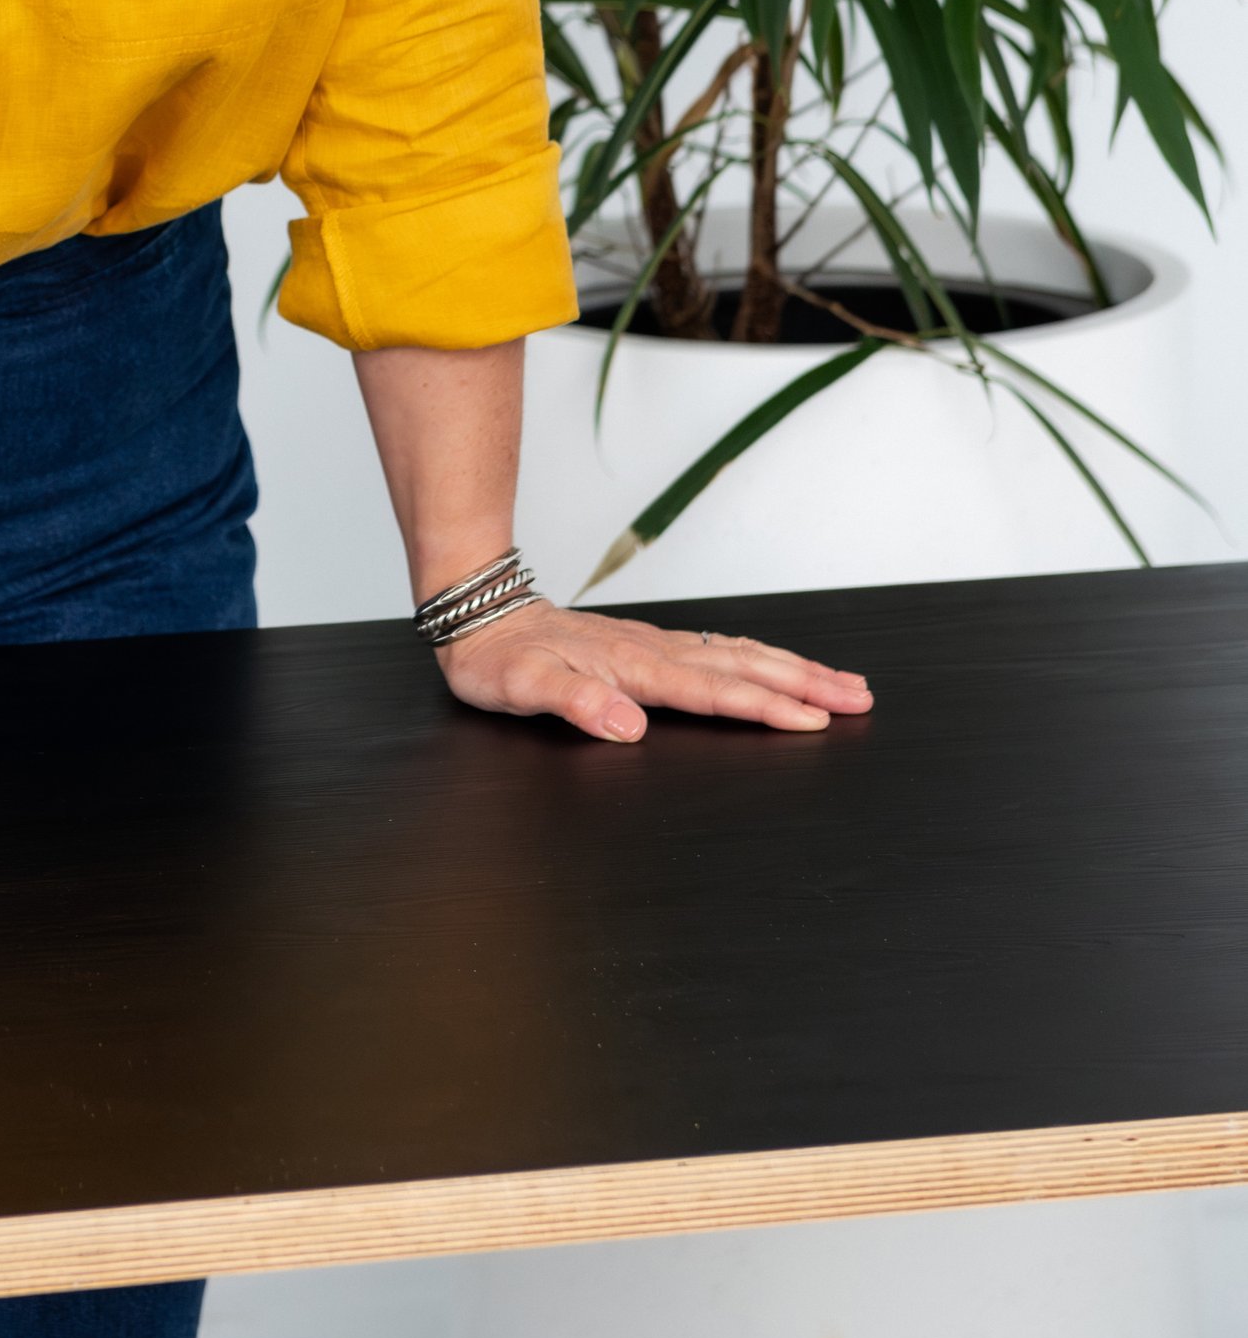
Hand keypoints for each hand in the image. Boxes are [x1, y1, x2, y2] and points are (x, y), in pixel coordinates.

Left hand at [439, 600, 871, 742]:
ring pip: (739, 654)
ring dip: (794, 668)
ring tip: (843, 682)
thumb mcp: (520, 688)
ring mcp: (655, 644)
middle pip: (744, 667)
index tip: (812, 720)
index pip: (712, 691)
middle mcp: (653, 651)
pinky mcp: (650, 644)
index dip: (764, 706)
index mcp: (632, 667)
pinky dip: (759, 656)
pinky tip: (778, 663)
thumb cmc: (496, 658)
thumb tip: (628, 725)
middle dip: (805, 683)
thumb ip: (573, 702)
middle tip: (860, 699)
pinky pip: (720, 649)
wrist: (478, 612)